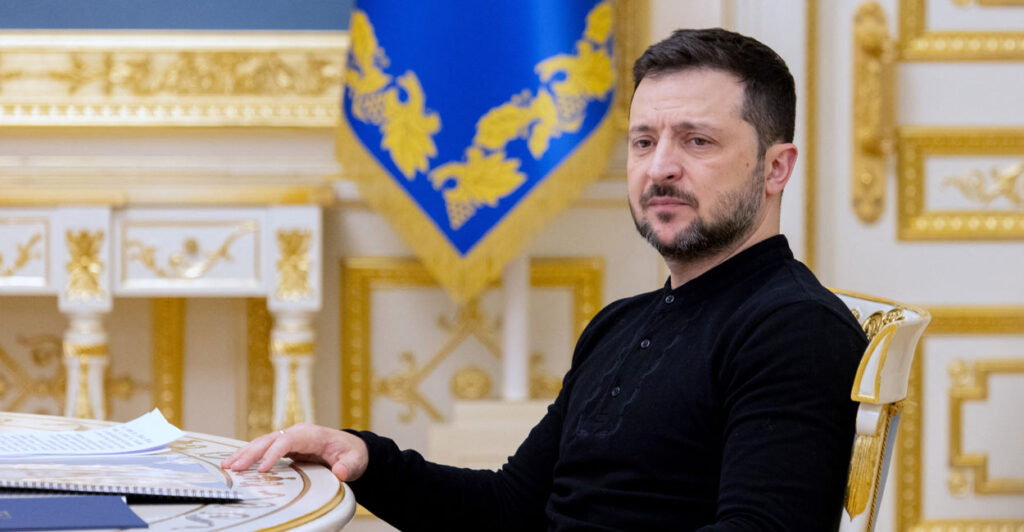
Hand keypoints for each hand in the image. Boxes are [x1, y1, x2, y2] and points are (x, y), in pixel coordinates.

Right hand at [220, 423, 368, 481]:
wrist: (351, 448)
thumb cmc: (351, 453)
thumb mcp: (354, 461)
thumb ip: (347, 466)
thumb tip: (339, 471)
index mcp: (312, 434)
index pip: (288, 440)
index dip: (274, 453)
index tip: (262, 469)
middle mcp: (298, 433)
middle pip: (270, 439)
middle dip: (251, 453)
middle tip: (234, 467)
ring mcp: (290, 438)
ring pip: (263, 442)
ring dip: (244, 453)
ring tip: (227, 465)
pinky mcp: (285, 446)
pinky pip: (264, 449)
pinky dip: (249, 455)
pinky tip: (235, 463)